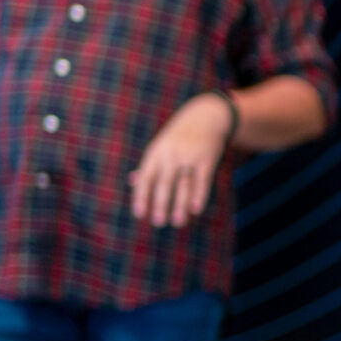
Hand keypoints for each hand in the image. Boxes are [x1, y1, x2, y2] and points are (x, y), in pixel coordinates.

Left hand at [128, 95, 234, 227]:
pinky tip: (196, 210)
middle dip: (160, 204)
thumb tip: (132, 182)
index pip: (146, 177)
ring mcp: (190, 156)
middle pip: (164, 183)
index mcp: (156, 152)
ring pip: (184, 185)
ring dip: (181, 205)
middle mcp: (172, 155)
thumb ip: (149, 164)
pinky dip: (200, 196)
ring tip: (177, 222)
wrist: (205, 117)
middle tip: (158, 222)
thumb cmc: (179, 137)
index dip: (141, 196)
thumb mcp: (161, 146)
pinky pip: (202, 181)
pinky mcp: (207, 159)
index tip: (139, 214)